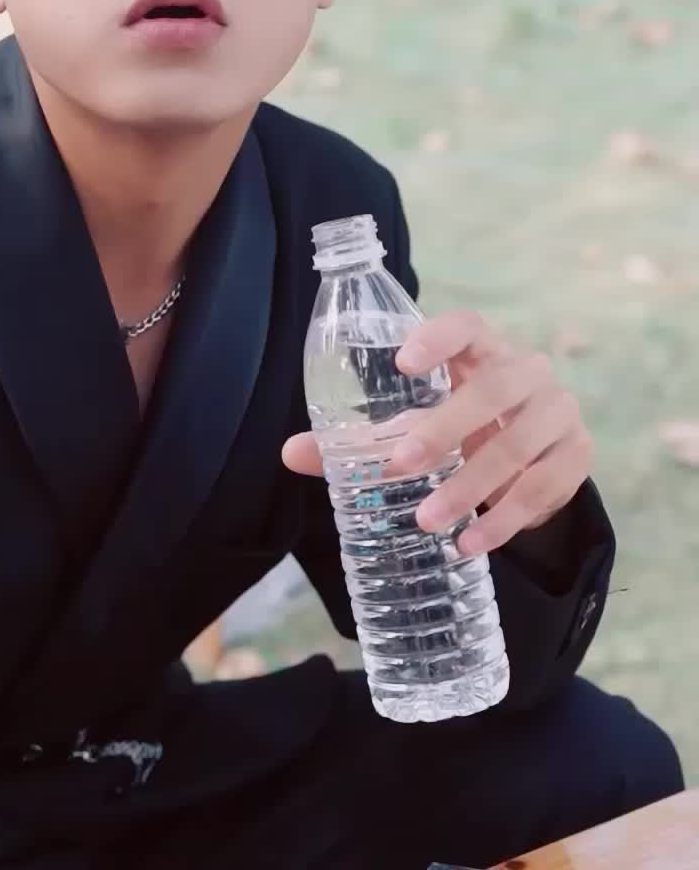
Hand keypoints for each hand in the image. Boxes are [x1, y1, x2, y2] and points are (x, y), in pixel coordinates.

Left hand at [282, 310, 591, 554]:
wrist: (532, 457)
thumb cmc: (460, 428)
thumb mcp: (415, 428)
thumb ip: (360, 440)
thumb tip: (292, 453)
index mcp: (481, 350)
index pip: (466, 327)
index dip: (438, 339)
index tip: (402, 365)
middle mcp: (526, 371)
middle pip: (494, 389)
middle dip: (446, 428)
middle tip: (403, 464)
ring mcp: (558, 411)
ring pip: (519, 444)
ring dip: (472, 486)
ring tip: (428, 521)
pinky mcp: (577, 455)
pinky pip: (544, 486)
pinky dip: (504, 519)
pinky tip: (471, 543)